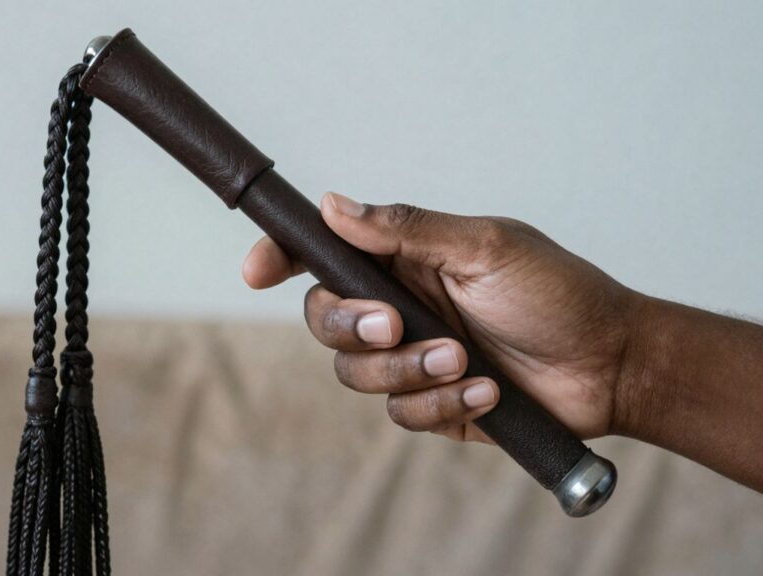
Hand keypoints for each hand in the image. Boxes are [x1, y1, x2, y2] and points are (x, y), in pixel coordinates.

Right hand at [242, 192, 641, 442]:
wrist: (610, 365)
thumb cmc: (557, 293)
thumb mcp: (485, 247)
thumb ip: (405, 230)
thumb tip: (334, 203)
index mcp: (403, 260)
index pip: (323, 255)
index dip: (281, 257)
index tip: (257, 270)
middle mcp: (397, 306)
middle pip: (324, 320)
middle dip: (352, 327)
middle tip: (398, 325)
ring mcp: (411, 358)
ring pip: (356, 374)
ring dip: (408, 371)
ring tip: (465, 360)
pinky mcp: (430, 404)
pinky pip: (401, 414)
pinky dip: (442, 402)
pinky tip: (488, 390)